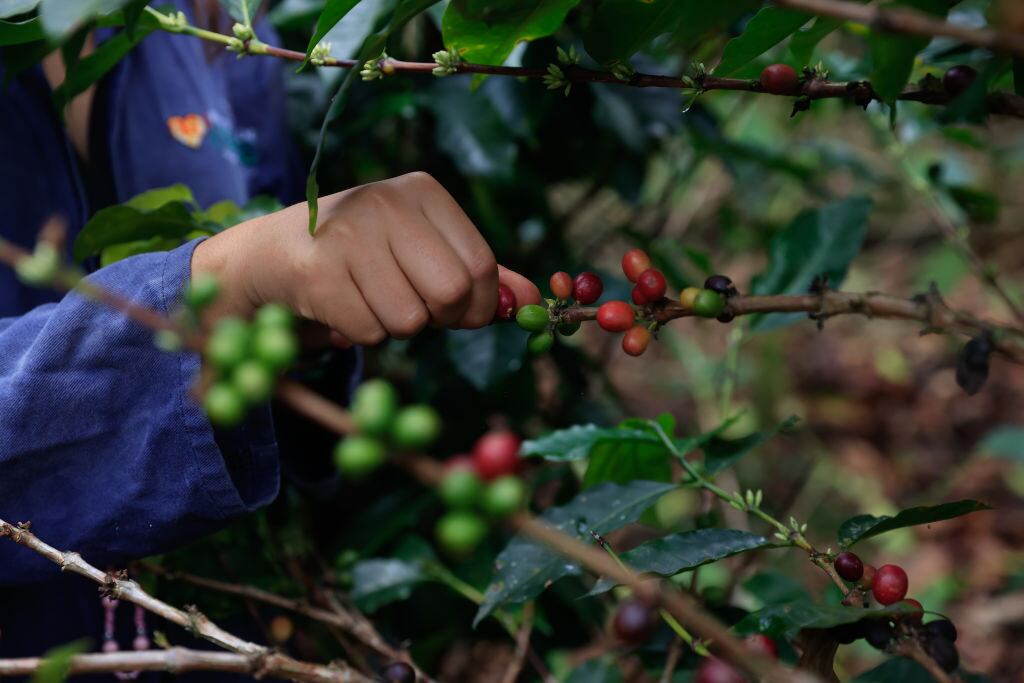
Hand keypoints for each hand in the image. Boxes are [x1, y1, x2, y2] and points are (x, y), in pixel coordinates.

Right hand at [192, 172, 540, 344]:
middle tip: (412, 309)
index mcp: (422, 191)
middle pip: (454, 291)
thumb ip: (479, 275)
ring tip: (367, 299)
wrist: (268, 255)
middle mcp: (386, 201)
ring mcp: (349, 233)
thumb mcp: (421, 250)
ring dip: (394, 328)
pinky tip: (339, 305)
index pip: (482, 266)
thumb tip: (532, 302)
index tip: (457, 312)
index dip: (479, 306)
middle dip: (440, 319)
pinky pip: (369, 333)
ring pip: (411, 319)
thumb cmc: (360, 254)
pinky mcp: (317, 271)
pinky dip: (360, 334)